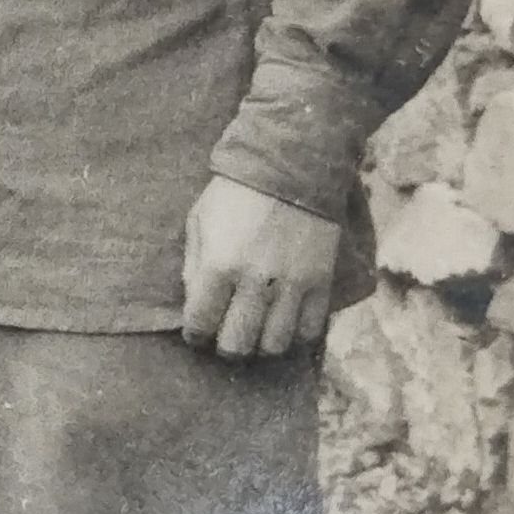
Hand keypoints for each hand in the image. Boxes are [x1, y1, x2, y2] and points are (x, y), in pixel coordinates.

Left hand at [182, 175, 339, 359]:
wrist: (292, 166)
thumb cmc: (235, 194)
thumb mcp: (199, 222)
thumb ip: (193, 267)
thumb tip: (194, 304)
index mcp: (218, 265)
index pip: (200, 324)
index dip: (195, 335)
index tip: (198, 332)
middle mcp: (254, 281)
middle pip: (236, 344)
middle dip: (226, 346)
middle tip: (226, 336)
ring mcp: (291, 285)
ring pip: (274, 345)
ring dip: (261, 345)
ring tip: (256, 332)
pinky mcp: (321, 282)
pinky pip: (309, 331)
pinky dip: (295, 336)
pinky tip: (285, 324)